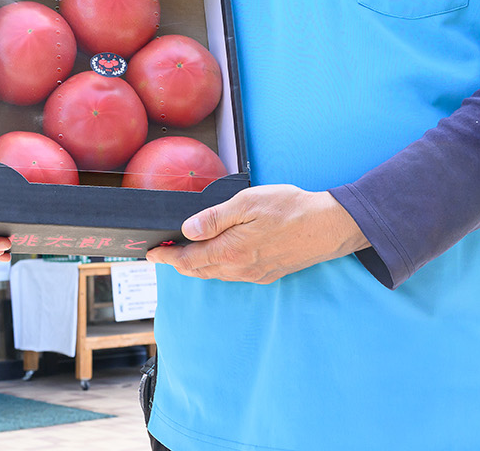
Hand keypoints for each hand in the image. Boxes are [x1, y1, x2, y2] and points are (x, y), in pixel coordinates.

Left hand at [146, 185, 367, 283]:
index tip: (150, 255)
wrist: (329, 227)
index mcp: (230, 252)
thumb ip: (215, 218)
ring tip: (183, 256)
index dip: (166, 257)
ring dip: (196, 267)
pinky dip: (217, 268)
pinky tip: (217, 258)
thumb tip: (187, 230)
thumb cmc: (291, 209)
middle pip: (199, 270)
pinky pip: (233, 275)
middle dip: (178, 263)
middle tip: (161, 255)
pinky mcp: (267, 274)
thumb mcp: (248, 203)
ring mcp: (255, 275)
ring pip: (216, 275)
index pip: (188, 259)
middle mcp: (240, 270)